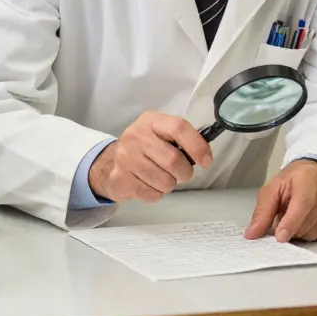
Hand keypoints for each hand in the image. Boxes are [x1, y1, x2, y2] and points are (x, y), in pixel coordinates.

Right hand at [88, 111, 212, 203]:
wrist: (110, 161)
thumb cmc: (146, 148)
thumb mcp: (162, 134)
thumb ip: (182, 139)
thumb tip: (205, 155)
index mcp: (151, 121)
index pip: (179, 127)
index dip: (197, 145)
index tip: (206, 161)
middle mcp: (135, 136)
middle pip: (173, 160)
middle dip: (184, 172)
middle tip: (181, 172)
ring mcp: (125, 157)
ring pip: (164, 181)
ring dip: (170, 184)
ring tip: (161, 177)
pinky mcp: (120, 178)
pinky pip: (152, 194)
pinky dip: (156, 194)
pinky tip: (148, 184)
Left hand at [245, 160, 316, 242]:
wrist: (315, 173)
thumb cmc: (293, 181)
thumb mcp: (273, 189)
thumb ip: (262, 212)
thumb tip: (252, 234)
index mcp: (308, 178)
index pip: (302, 203)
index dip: (291, 222)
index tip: (280, 237)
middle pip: (306, 224)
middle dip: (291, 228)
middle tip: (286, 215)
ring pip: (314, 233)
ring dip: (301, 231)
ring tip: (299, 216)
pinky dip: (313, 233)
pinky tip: (310, 220)